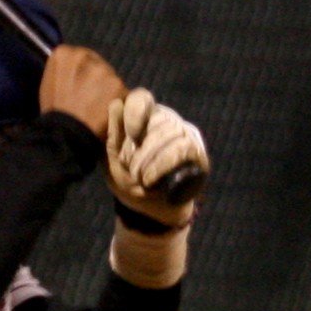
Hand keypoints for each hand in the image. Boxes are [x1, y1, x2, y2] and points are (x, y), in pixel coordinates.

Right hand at [39, 44, 125, 134]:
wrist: (65, 135)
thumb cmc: (54, 113)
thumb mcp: (49, 85)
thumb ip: (64, 73)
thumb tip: (75, 74)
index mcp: (63, 54)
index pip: (81, 57)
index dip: (83, 72)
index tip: (82, 86)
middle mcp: (85, 56)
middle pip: (99, 65)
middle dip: (98, 79)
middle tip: (92, 99)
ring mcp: (104, 70)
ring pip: (112, 79)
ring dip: (109, 91)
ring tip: (100, 109)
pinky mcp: (119, 85)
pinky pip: (123, 93)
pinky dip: (120, 103)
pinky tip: (110, 114)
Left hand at [104, 88, 209, 223]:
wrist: (148, 212)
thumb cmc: (129, 182)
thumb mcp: (111, 160)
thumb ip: (111, 134)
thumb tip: (116, 103)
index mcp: (145, 118)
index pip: (142, 98)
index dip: (135, 113)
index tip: (131, 135)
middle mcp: (167, 121)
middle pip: (157, 119)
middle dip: (139, 148)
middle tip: (131, 169)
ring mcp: (186, 135)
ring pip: (172, 132)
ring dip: (150, 159)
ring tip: (141, 179)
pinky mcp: (198, 153)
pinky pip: (184, 148)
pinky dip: (163, 165)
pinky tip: (152, 181)